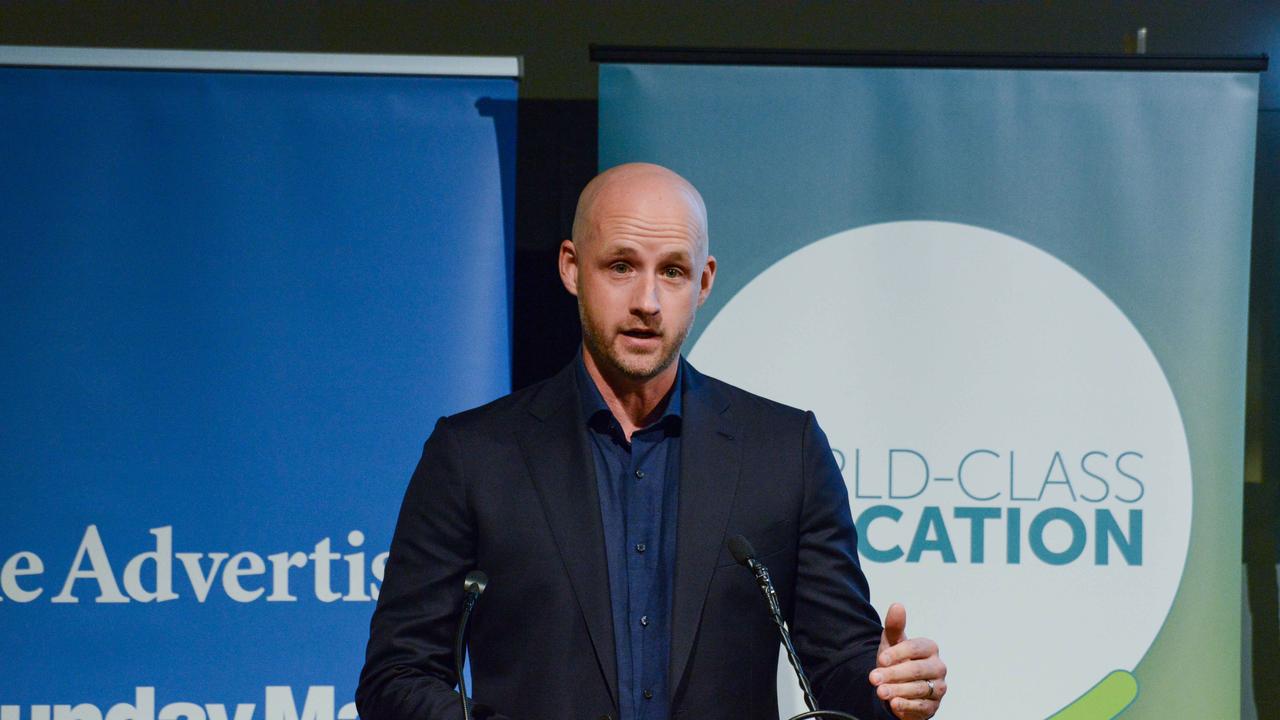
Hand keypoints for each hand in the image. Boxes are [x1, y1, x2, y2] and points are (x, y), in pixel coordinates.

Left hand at [868, 603, 945, 719]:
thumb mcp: (892, 642)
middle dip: (893, 674)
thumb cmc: (897, 660)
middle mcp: (938, 667)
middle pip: (916, 670)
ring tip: (880, 692)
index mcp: (930, 648)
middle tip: (873, 678)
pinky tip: (894, 704)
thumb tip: (897, 605)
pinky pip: (921, 707)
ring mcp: (938, 687)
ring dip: (897, 690)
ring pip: (919, 689)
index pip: (915, 648)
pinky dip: (907, 706)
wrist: (900, 685)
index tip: (880, 659)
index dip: (897, 654)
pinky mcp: (933, 706)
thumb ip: (894, 626)